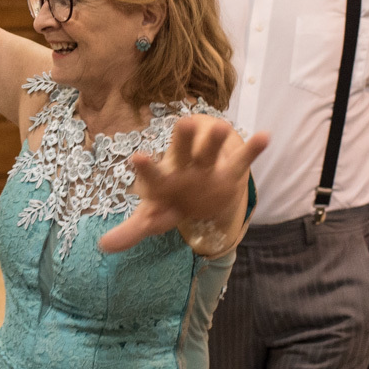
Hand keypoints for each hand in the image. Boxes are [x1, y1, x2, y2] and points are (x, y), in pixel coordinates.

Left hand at [98, 116, 268, 254]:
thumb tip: (103, 246)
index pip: (152, 175)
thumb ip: (132, 230)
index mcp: (162, 181)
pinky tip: (265, 136)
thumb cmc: (170, 201)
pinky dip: (253, 149)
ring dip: (214, 140)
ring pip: (210, 150)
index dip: (145, 169)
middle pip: (182, 152)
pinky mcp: (230, 171)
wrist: (198, 193)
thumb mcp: (153, 216)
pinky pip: (242, 159)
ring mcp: (207, 166)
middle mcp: (183, 167)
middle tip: (182, 122)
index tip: (136, 157)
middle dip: (183, 140)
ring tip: (220, 126)